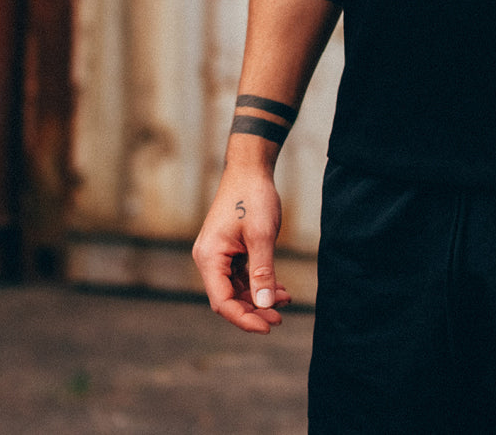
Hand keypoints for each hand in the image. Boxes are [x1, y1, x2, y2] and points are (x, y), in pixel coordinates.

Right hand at [192, 165, 292, 332]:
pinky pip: (241, 276)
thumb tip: (266, 305)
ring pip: (237, 289)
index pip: (222, 302)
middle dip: (254, 310)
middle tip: (280, 318)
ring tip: (285, 300)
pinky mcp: (229, 251)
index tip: (268, 326)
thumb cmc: (253, 196)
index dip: (244, 318)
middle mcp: (209, 259)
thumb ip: (263, 271)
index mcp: (210, 257)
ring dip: (259, 297)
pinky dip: (259, 283)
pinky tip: (279, 288)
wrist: (250, 168)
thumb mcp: (262, 235)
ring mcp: (219, 255)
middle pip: (229, 298)